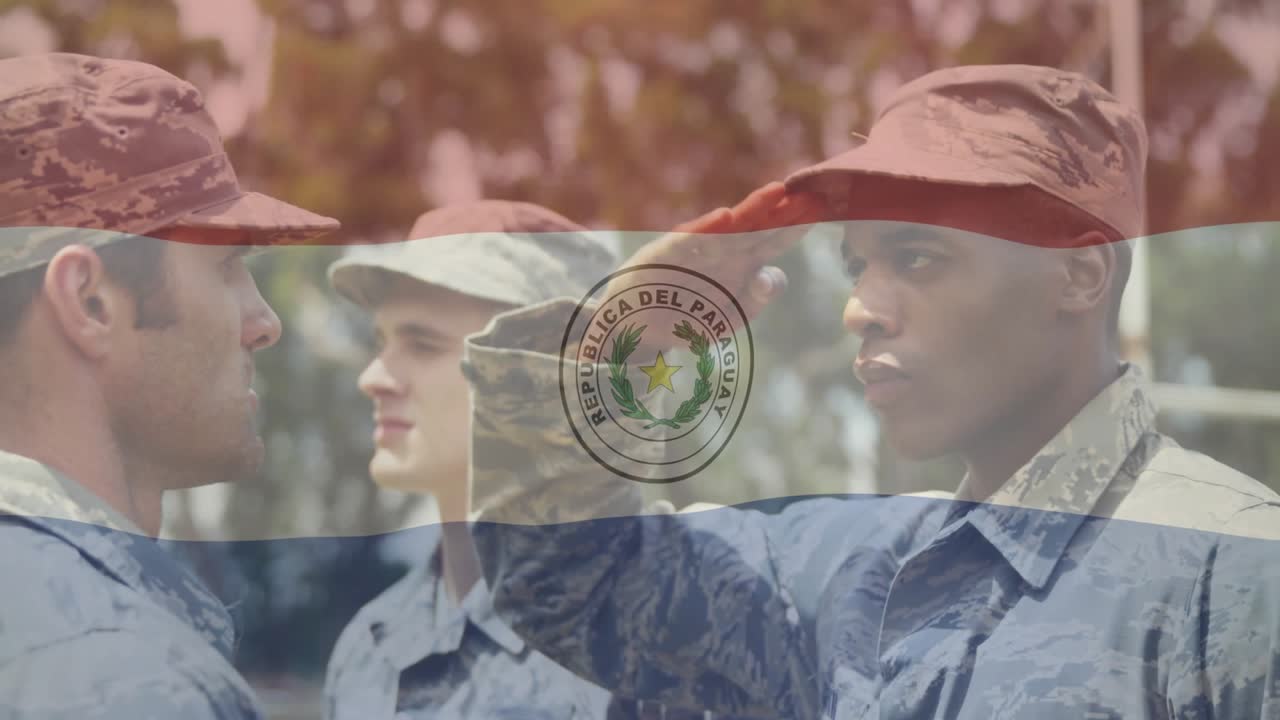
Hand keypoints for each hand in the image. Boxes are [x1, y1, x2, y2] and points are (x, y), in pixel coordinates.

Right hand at [605, 181, 824, 327]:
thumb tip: (771, 275)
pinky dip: (705, 229)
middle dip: (785, 207)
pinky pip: (688, 240)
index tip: (826, 207)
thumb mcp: (728, 318)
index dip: (799, 223)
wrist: (636, 326)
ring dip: (753, 208)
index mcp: (740, 263)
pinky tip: (725, 217)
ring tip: (777, 192)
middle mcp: (722, 250)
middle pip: (759, 225)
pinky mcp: (667, 254)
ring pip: (730, 226)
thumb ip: (753, 300)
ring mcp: (696, 250)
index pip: (776, 238)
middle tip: (814, 189)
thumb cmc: (686, 319)